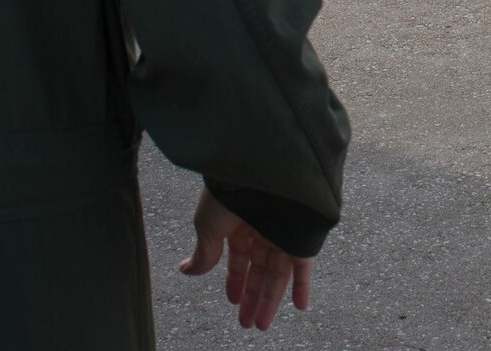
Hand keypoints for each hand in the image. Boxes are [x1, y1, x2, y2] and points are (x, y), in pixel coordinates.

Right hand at [177, 186, 313, 330]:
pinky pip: (304, 264)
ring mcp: (283, 229)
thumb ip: (203, 253)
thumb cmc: (229, 191)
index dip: (235, 279)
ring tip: (262, 323)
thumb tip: (186, 270)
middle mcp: (262, 225)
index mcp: (238, 221)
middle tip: (248, 323)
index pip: (238, 256)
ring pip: (277, 272)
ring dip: (270, 299)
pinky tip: (300, 305)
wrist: (259, 168)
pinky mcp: (301, 233)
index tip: (233, 300)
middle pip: (258, 269)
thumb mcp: (207, 226)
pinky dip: (302, 285)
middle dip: (252, 297)